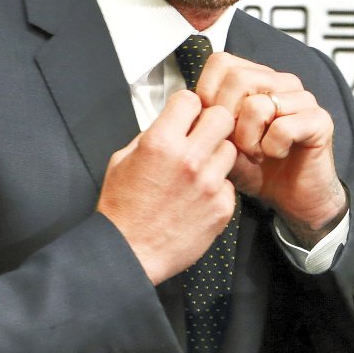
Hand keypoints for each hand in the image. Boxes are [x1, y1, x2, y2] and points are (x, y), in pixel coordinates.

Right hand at [97, 90, 236, 284]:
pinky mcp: (222, 207)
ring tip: (200, 169)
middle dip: (211, 123)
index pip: (190, 99)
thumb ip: (151, 135)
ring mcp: (209, 184)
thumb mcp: (122, 160)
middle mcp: (189, 159)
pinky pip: (230, 184)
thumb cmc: (123, 210)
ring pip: (231, 149)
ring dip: (217, 155)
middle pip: (222, 117)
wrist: (129, 254)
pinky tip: (200, 197)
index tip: (185, 115)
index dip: (187, 106)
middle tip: (202, 135)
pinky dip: (218, 187)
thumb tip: (172, 122)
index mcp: (161, 142)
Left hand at [196, 53, 346, 246]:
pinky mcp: (319, 119)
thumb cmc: (257, 168)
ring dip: (248, 139)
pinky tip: (275, 155)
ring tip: (255, 152)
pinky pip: (282, 127)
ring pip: (257, 104)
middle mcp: (280, 82)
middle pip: (238, 78)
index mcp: (256, 78)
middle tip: (234, 143)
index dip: (208, 94)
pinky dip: (271, 148)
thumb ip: (207, 120)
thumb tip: (190, 106)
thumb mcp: (221, 142)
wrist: (292, 197)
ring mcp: (302, 98)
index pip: (221, 62)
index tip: (210, 123)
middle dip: (226, 118)